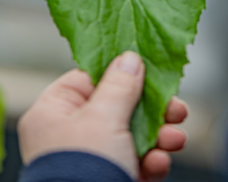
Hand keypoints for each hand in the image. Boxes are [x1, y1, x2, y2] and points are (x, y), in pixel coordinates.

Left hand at [18, 51, 188, 181]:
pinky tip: (160, 162)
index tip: (149, 74)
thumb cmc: (83, 167)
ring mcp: (87, 159)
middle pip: (115, 110)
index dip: (119, 77)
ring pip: (129, 138)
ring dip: (157, 137)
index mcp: (51, 113)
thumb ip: (120, 87)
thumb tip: (129, 59)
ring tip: (174, 139)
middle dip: (150, 111)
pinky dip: (150, 162)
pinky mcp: (106, 179)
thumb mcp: (104, 118)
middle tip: (176, 110)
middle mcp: (66, 135)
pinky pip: (132, 164)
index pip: (86, 82)